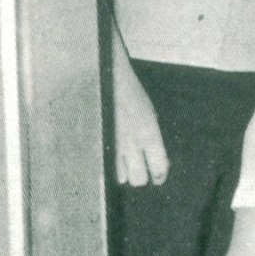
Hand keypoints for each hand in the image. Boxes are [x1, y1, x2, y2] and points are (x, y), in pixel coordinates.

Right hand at [112, 52, 168, 185]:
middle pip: (138, 179)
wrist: (106, 76)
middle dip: (141, 176)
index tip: (158, 176)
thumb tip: (159, 163)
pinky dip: (107, 164)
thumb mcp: (150, 115)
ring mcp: (111, 144)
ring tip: (121, 157)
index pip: (159, 169)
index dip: (159, 176)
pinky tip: (109, 153)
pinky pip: (103, 166)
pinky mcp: (95, 144)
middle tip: (140, 168)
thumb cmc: (130, 94)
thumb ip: (154, 141)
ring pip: (119, 177)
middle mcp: (130, 142)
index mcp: (148, 134)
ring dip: (122, 171)